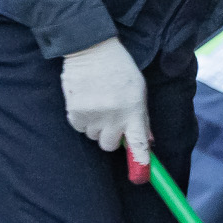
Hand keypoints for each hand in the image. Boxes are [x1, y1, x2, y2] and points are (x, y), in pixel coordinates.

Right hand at [60, 37, 149, 155]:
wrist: (91, 49)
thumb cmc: (119, 68)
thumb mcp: (139, 89)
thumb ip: (142, 116)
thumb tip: (148, 141)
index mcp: (133, 109)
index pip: (138, 142)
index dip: (140, 160)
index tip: (142, 173)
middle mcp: (113, 115)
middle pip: (110, 146)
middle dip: (111, 137)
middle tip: (111, 121)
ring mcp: (93, 114)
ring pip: (93, 137)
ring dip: (96, 126)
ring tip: (97, 105)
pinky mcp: (75, 111)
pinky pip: (79, 128)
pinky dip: (82, 120)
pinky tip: (86, 102)